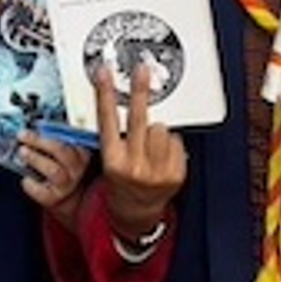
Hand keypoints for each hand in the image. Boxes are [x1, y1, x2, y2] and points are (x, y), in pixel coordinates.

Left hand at [17, 130, 91, 224]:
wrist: (63, 196)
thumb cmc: (58, 168)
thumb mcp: (60, 152)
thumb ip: (50, 140)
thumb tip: (30, 129)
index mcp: (79, 153)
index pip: (70, 138)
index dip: (53, 130)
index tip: (37, 125)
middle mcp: (75, 168)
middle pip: (62, 151)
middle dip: (40, 142)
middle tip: (23, 136)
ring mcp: (66, 184)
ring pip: (54, 170)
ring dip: (35, 159)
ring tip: (22, 152)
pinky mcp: (54, 197)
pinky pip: (42, 191)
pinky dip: (31, 184)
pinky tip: (25, 179)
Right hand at [95, 64, 186, 239]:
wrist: (136, 211)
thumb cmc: (122, 179)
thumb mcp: (110, 159)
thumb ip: (117, 135)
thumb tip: (130, 103)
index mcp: (113, 160)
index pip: (107, 120)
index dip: (104, 94)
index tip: (104, 72)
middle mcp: (133, 166)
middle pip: (139, 119)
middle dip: (140, 91)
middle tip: (142, 70)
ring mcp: (156, 171)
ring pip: (162, 128)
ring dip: (158, 129)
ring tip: (152, 143)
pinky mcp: (175, 174)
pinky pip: (176, 142)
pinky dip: (171, 144)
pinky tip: (163, 155)